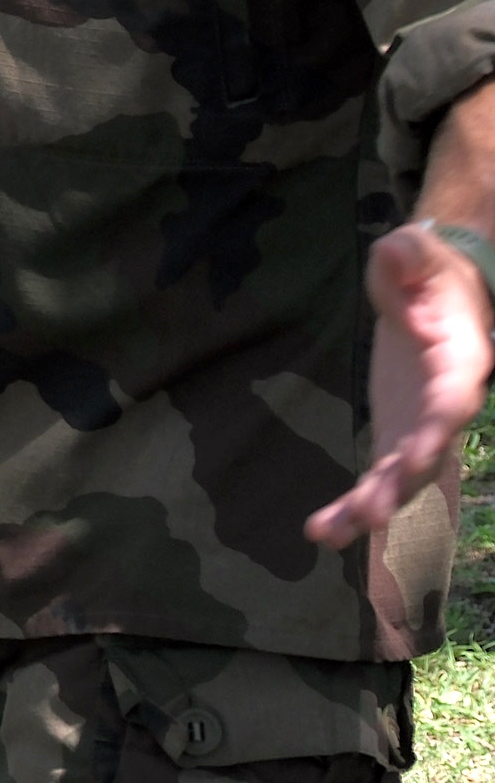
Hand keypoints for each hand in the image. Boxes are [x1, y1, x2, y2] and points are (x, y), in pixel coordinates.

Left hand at [308, 223, 494, 547]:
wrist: (438, 289)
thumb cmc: (427, 268)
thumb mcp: (415, 250)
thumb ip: (407, 259)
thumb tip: (406, 286)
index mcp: (461, 359)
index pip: (455, 398)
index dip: (439, 426)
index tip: (422, 452)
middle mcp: (446, 402)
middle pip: (429, 450)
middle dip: (401, 482)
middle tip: (371, 511)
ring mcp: (421, 424)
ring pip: (403, 476)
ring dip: (372, 504)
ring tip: (332, 532)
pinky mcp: (397, 434)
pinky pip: (379, 475)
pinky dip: (353, 504)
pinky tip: (322, 531)